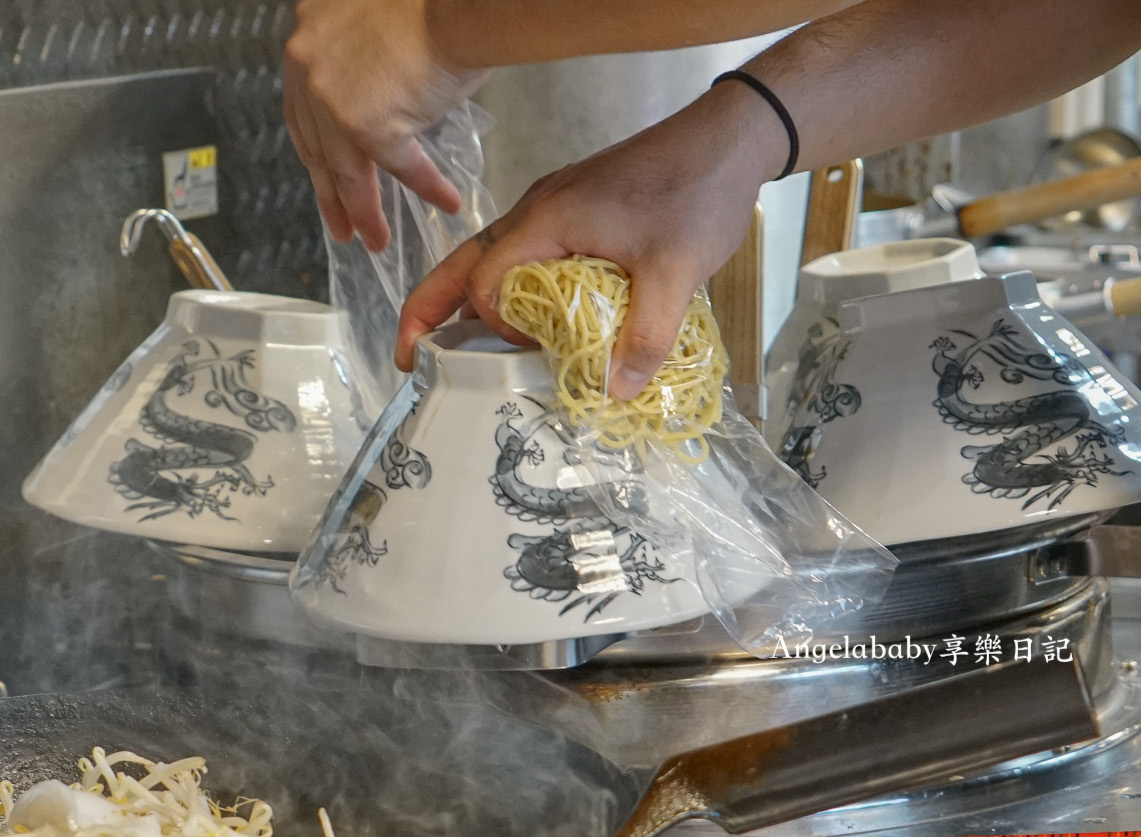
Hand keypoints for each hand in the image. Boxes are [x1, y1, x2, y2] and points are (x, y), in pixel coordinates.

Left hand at [283, 0, 488, 250]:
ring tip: (374, 240)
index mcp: (307, 36)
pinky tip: (445, 202)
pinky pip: (399, 166)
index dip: (316, 150)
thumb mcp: (378, 22)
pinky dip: (426, 185)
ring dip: (362, 210)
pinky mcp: (363, 125)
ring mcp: (330, 99)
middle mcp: (307, 66)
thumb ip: (363, 61)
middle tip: (340, 228)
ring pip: (345, 169)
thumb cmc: (434, 3)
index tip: (324, 178)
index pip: (302, 108)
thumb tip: (384, 95)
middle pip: (315, 145)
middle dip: (329, 193)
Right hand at [396, 81, 784, 398]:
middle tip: (410, 360)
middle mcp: (536, 211)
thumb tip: (617, 393)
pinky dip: (505, 287)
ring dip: (464, 301)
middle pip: (461, 264)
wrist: (729, 139)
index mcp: (546, 220)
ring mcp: (553, 207)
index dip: (493, 326)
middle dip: (428, 311)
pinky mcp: (574, 209)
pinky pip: (520, 254)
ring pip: (489, 258)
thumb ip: (645, 336)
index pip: (486, 281)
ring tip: (452, 348)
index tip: (528, 352)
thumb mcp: (675, 271)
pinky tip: (522, 318)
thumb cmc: (696, 192)